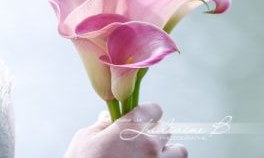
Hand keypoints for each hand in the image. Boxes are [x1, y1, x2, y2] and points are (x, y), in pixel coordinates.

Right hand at [64, 103, 187, 157]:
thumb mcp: (85, 140)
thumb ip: (102, 125)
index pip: (154, 110)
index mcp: (132, 127)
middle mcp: (150, 145)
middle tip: (138, 146)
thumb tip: (108, 118)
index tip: (137, 123)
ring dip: (168, 153)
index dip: (145, 115)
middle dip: (154, 135)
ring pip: (179, 151)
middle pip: (165, 130)